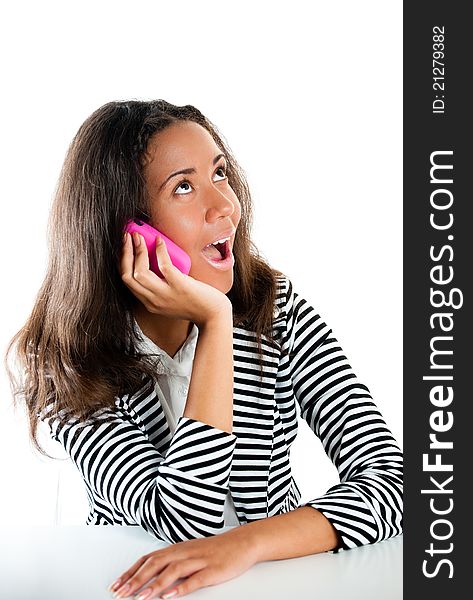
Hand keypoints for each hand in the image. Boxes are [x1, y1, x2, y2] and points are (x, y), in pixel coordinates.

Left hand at [108, 527, 257, 598]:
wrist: (242, 542)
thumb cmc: (214, 550)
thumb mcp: (188, 553)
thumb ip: (170, 562)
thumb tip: (148, 575)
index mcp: (176, 549)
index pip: (148, 559)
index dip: (131, 572)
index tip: (116, 585)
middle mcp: (184, 552)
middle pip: (156, 564)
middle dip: (136, 580)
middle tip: (121, 594)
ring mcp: (198, 560)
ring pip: (172, 571)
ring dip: (155, 584)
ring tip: (142, 597)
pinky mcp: (212, 570)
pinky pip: (195, 579)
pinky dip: (181, 588)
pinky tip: (171, 596)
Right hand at [120, 232, 231, 328]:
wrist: (215, 315)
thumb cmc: (197, 304)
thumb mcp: (172, 298)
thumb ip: (161, 286)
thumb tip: (156, 259)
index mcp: (150, 303)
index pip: (127, 282)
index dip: (122, 262)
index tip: (124, 246)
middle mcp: (154, 301)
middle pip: (127, 276)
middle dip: (125, 254)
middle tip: (127, 237)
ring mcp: (166, 295)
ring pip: (139, 273)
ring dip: (137, 251)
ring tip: (139, 236)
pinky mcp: (180, 286)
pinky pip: (164, 266)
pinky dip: (159, 251)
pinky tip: (160, 241)